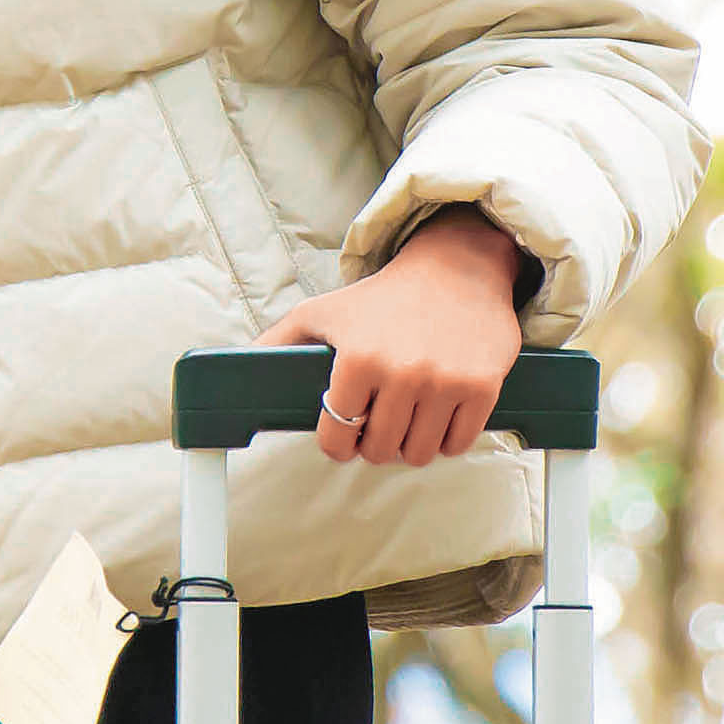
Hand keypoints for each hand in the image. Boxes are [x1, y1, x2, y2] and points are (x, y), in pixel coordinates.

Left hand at [267, 210, 533, 468]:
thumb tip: (241, 369)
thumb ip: (278, 342)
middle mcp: (402, 372)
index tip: (345, 436)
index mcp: (357, 358)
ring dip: (411, 444)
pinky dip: (447, 438)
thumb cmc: (383, 297)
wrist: (456, 269)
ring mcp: (445, 382)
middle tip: (380, 420)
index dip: (338, 443)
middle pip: (379, 450)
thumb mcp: (322, 311)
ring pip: (419, 454)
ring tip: (408, 417)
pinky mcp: (482, 387)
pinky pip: (458, 443)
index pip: (337, 437)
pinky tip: (438, 413)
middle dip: (375, 441)